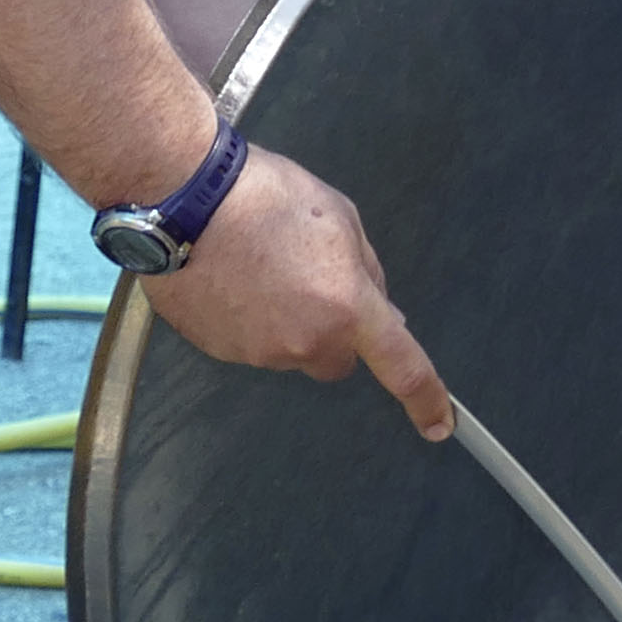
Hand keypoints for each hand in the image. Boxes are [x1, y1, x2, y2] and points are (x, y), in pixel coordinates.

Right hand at [142, 142, 451, 439]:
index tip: (438, 426)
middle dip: (333, 332)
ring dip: (287, 321)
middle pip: (335, 359)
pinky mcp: (218, 351)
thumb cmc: (267, 196)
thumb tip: (379, 310)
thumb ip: (366, 273)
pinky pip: (249, 344)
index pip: (402, 367)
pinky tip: (232, 278)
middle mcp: (306, 343)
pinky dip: (249, 320)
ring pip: (290, 349)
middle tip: (310, 280)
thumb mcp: (342, 219)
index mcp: (348, 309)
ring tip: (261, 267)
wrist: (182, 200)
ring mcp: (257, 352)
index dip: (425, 399)